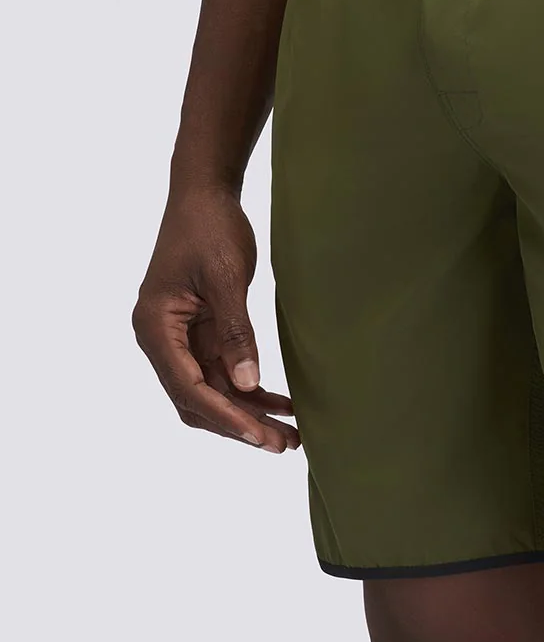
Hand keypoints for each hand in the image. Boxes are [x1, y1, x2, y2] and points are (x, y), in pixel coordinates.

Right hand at [132, 187, 298, 453]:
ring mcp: (181, 339)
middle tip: (283, 446)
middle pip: (197, 400)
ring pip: (212, 392)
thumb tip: (245, 384)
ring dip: (249, 414)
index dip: (226, 416)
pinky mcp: (201, 333)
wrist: (205, 194)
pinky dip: (251, 390)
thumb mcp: (227, 277)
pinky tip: (282, 404)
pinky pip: (224, 372)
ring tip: (290, 437)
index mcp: (155, 327)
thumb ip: (235, 331)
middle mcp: (161, 339)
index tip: (259, 437)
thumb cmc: (210, 228)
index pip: (188, 387)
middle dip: (239, 425)